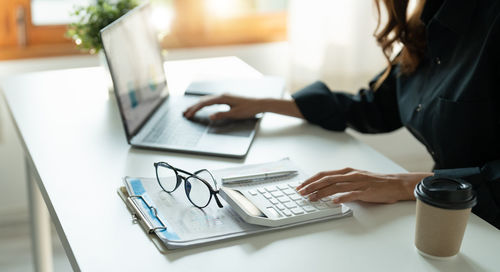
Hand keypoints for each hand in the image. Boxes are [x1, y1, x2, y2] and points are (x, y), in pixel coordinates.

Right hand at [183, 94, 261, 120]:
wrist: (259, 104)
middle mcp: (222, 95)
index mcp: (223, 98)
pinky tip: (203, 106)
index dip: (195, 109)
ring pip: (207, 99)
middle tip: (185, 113)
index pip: (205, 103)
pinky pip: (212, 100)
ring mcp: (225, 96)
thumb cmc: (248, 109)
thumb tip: (210, 117)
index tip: (189, 114)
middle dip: (194, 107)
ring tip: (191, 110)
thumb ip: (222, 115)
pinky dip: (205, 103)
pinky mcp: (227, 98)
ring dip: (198, 105)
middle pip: (204, 100)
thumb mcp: (235, 114)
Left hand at [296, 167, 432, 203]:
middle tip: (301, 192)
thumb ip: (342, 182)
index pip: (324, 174)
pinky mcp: (366, 192)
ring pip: (336, 187)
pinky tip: (334, 202)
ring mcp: (358, 183)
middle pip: (327, 179)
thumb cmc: (375, 182)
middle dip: (312, 186)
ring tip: (312, 198)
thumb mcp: (355, 178)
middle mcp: (350, 175)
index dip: (311, 180)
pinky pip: (352, 195)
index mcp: (347, 172)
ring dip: (322, 193)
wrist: (395, 184)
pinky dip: (342, 198)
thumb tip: (326, 189)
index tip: (301, 186)